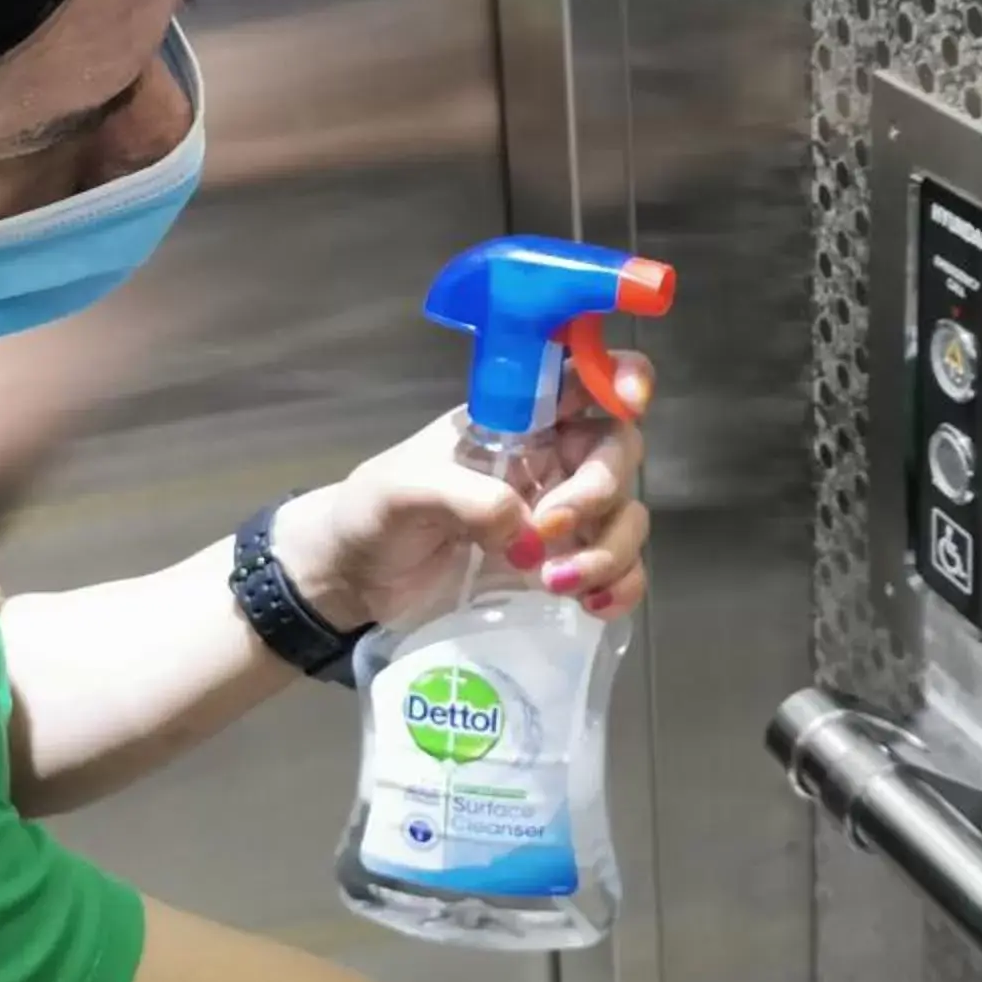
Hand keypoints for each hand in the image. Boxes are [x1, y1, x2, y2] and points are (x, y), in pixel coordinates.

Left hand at [270, 356, 655, 634]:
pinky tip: (592, 605)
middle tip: (547, 526)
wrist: (353, 580)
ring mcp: (559, 518)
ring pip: (627, 517)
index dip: (622, 376)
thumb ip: (464, 495)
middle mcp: (549, 461)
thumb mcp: (401, 490)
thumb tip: (524, 525)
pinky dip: (620, 587)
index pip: (584, 378)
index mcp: (517, 420)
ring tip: (554, 583)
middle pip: (620, 452)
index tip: (629, 402)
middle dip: (600, 490)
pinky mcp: (562, 568)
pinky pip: (619, 571)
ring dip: (608, 551)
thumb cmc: (372, 514)